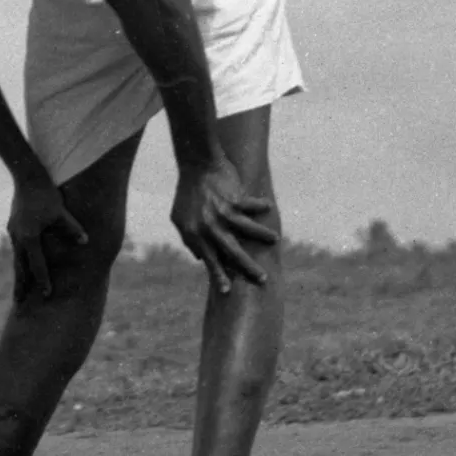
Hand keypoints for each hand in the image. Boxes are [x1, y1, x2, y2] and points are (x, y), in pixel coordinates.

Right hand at [5, 177, 89, 302]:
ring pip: (17, 258)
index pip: (37, 266)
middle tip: (19, 303)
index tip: (47, 296)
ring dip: (19, 273)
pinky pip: (18, 247)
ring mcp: (13, 232)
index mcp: (30, 238)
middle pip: (20, 268)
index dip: (43, 282)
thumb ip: (72, 229)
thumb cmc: (45, 193)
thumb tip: (85, 242)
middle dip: (20, 286)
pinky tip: (22, 263)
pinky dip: (20, 259)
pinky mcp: (13, 225)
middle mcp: (19, 238)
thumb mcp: (60, 212)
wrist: (26, 175)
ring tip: (19, 287)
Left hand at [170, 154, 277, 294]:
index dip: (219, 276)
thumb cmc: (187, 192)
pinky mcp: (233, 198)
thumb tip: (200, 258)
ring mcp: (222, 212)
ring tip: (276, 241)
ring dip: (262, 236)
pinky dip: (261, 206)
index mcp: (195, 234)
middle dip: (247, 267)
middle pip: (232, 252)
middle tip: (262, 279)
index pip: (210, 260)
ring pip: (247, 230)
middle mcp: (209, 226)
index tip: (228, 292)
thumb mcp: (179, 219)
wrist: (195, 163)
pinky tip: (269, 207)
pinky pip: (251, 206)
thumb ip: (189, 239)